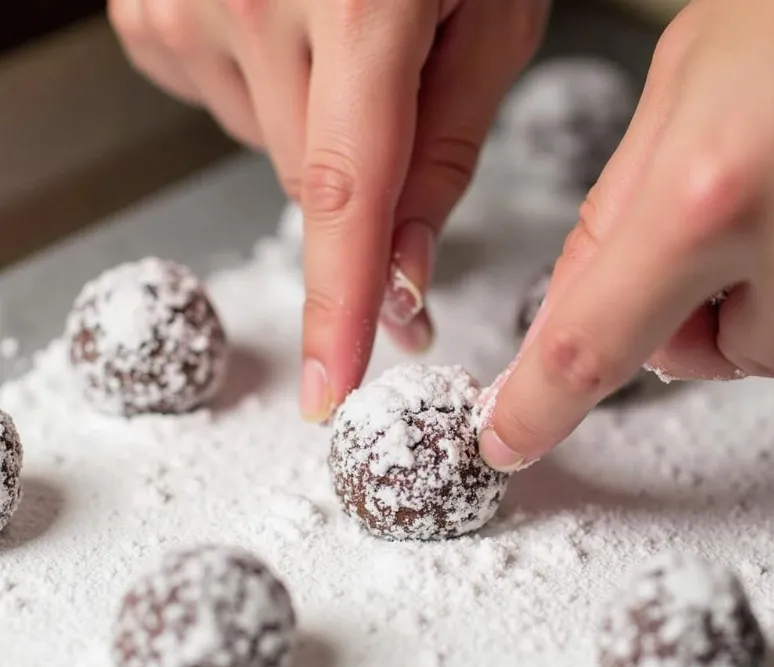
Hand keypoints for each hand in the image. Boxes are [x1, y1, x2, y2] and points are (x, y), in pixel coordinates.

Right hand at [108, 0, 547, 421]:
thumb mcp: (490, 13)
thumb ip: (444, 152)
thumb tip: (404, 272)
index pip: (343, 202)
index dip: (338, 309)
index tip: (329, 388)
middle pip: (317, 190)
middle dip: (369, 189)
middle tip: (401, 103)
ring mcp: (185, 1)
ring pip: (272, 152)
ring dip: (322, 131)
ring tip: (348, 39)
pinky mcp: (150, 11)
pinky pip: (226, 105)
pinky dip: (270, 93)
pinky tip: (290, 29)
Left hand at [480, 0, 773, 471]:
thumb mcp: (680, 86)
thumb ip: (615, 209)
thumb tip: (571, 307)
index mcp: (705, 196)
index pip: (588, 347)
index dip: (538, 407)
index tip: (509, 440)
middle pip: (694, 357)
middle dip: (677, 311)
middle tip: (708, 219)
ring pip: (763, 343)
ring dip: (746, 294)